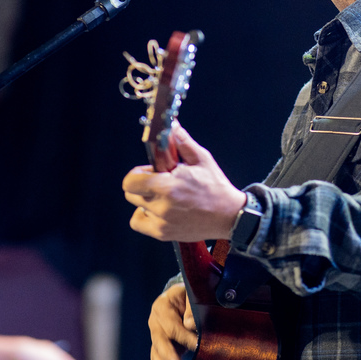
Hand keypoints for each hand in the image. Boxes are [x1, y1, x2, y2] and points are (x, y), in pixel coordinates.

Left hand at [123, 123, 246, 241]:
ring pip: (137, 207)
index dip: (138, 174)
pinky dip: (145, 216)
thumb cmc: (216, 188)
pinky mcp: (163, 233)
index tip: (150, 171)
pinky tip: (160, 211)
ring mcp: (161, 222)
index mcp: (168, 186)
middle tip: (159, 182)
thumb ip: (182, 142)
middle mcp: (162, 206)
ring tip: (164, 198)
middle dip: (142, 185)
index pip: (131, 181)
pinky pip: (139, 223)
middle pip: (131, 193)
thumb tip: (172, 126)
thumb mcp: (202, 159)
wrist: (229, 216)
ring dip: (146, 200)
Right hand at [148, 284, 197, 359]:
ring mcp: (156, 334)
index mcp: (162, 305)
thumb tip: (189, 325)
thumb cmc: (191, 295)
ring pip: (156, 353)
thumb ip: (192, 307)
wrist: (185, 298)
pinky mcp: (159, 345)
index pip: (172, 325)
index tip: (197, 346)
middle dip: (170, 356)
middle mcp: (155, 321)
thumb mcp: (193, 294)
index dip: (184, 337)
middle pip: (160, 341)